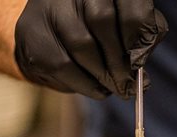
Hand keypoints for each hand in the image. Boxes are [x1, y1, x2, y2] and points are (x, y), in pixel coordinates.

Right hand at [14, 0, 167, 98]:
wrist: (48, 39)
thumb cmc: (96, 33)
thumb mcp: (124, 27)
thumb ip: (140, 38)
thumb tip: (141, 70)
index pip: (129, 1)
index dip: (139, 29)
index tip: (142, 54)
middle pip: (102, 20)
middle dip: (119, 59)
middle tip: (128, 82)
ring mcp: (50, 7)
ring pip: (82, 44)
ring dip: (104, 74)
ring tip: (114, 86)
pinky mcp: (33, 33)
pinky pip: (64, 65)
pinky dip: (87, 84)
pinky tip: (97, 88)